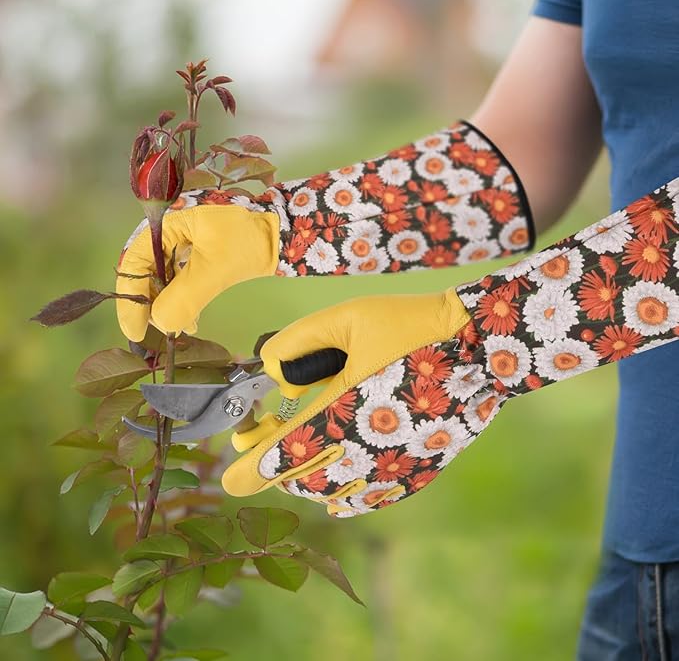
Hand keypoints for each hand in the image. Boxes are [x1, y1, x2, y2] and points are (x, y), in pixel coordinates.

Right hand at [116, 192, 279, 340]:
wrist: (281, 231)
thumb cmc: (250, 239)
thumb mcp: (217, 268)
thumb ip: (187, 296)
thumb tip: (162, 324)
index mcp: (165, 221)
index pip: (134, 263)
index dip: (131, 299)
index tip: (136, 331)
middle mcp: (166, 229)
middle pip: (144, 272)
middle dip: (152, 304)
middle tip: (162, 332)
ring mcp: (179, 241)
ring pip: (161, 279)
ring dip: (168, 305)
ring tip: (182, 328)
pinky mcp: (193, 252)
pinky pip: (178, 278)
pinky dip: (182, 299)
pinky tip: (191, 319)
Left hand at [220, 290, 502, 516]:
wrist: (481, 347)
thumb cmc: (412, 326)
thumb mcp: (348, 318)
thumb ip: (299, 340)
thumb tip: (267, 369)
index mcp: (344, 414)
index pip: (282, 458)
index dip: (250, 471)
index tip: (229, 476)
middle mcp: (365, 453)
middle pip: (302, 481)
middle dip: (273, 468)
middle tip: (264, 438)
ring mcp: (394, 469)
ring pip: (333, 496)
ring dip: (307, 479)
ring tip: (302, 447)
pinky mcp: (417, 474)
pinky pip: (369, 500)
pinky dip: (343, 497)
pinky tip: (335, 490)